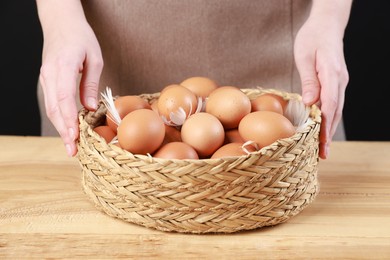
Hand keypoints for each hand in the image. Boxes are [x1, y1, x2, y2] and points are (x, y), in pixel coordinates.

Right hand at [38, 1, 102, 156]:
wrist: (61, 23)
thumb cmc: (81, 37)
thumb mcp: (94, 58)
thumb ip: (90, 84)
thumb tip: (88, 108)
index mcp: (63, 66)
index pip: (64, 98)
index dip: (68, 120)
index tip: (74, 137)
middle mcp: (50, 74)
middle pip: (54, 108)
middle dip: (63, 131)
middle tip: (72, 151)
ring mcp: (45, 77)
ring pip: (51, 108)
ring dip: (59, 128)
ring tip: (70, 146)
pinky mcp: (47, 80)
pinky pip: (52, 102)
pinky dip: (58, 118)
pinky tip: (66, 129)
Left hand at [294, 5, 349, 158]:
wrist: (326, 25)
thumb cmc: (312, 38)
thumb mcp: (305, 57)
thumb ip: (309, 80)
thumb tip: (309, 103)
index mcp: (332, 74)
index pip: (329, 105)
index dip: (325, 126)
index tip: (321, 142)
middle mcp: (339, 81)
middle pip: (335, 112)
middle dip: (328, 134)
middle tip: (322, 154)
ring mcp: (340, 82)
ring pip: (336, 110)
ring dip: (330, 130)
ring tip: (323, 148)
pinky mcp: (336, 83)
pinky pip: (334, 104)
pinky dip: (329, 119)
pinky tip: (323, 129)